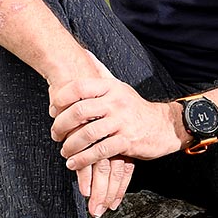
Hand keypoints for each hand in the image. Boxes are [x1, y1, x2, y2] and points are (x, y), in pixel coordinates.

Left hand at [49, 59, 183, 216]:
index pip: (79, 87)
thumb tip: (83, 54)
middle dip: (61, 125)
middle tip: (55, 134)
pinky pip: (100, 151)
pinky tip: (75, 163)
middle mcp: (116, 102)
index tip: (52, 110)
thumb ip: (100, 71)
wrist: (164, 126)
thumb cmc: (135, 107)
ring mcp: (122, 122)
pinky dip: (84, 159)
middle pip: (79, 111)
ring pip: (88, 133)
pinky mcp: (127, 141)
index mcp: (111, 87)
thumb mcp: (119, 86)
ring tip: (64, 151)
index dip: (61, 98)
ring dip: (71, 145)